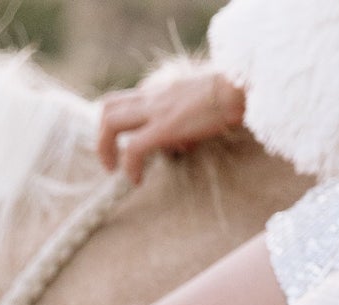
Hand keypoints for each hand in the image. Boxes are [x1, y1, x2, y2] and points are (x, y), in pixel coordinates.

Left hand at [97, 66, 245, 185]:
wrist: (238, 89)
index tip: (120, 144)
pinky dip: (130, 166)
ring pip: (111, 122)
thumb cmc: (227, 98)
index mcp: (158, 90)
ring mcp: (155, 110)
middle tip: (108, 161)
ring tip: (114, 171)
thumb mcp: (197, 108)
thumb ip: (182, 122)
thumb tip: (179, 144)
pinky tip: (136, 180)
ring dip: (105, 148)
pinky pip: (134, 147)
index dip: (116, 123)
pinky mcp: (164, 126)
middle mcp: (151, 96)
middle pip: (108, 106)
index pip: (125, 100)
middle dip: (100, 135)